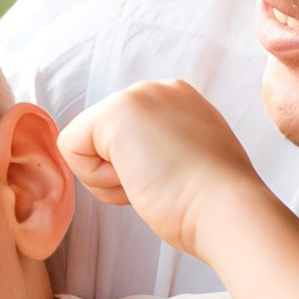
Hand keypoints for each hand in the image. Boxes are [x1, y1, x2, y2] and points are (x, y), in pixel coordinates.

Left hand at [58, 78, 259, 260]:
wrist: (227, 210)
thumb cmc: (215, 203)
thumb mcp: (191, 162)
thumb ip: (163, 150)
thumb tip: (139, 166)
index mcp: (180, 100)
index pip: (125, 138)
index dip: (141, 171)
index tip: (177, 179)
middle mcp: (158, 88)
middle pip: (102, 140)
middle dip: (123, 173)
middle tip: (165, 183)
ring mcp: (138, 95)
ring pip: (86, 146)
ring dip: (113, 180)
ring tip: (158, 182)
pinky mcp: (115, 112)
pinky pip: (71, 150)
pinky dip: (99, 180)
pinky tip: (139, 180)